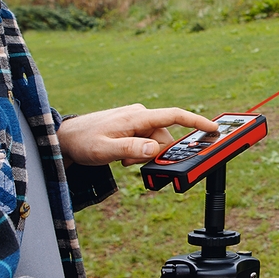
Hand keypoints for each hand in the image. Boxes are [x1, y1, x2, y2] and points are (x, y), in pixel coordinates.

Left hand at [57, 104, 216, 166]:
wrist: (64, 138)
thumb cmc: (82, 142)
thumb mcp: (104, 150)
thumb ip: (130, 149)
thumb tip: (154, 148)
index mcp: (137, 116)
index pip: (174, 116)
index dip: (196, 122)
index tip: (213, 129)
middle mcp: (140, 114)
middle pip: (164, 137)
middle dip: (153, 153)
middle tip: (128, 163)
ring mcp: (136, 120)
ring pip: (155, 141)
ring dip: (143, 154)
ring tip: (121, 160)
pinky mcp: (132, 126)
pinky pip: (146, 141)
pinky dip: (138, 151)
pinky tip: (122, 156)